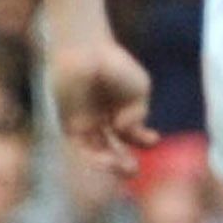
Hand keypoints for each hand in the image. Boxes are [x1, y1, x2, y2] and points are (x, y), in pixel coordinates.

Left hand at [47, 37, 155, 172]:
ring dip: (110, 164)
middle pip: (113, 150)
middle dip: (124, 163)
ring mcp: (85, 124)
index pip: (132, 135)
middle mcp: (102, 121)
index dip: (143, 141)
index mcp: (120, 111)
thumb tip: (124, 130)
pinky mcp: (69, 125)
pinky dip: (94, 157)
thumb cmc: (113, 65)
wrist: (85, 51)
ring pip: (98, 153)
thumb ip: (138, 112)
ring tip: (126, 168)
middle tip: (134, 171)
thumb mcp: (139, 88)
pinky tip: (108, 160)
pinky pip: (81, 148)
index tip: (153, 139)